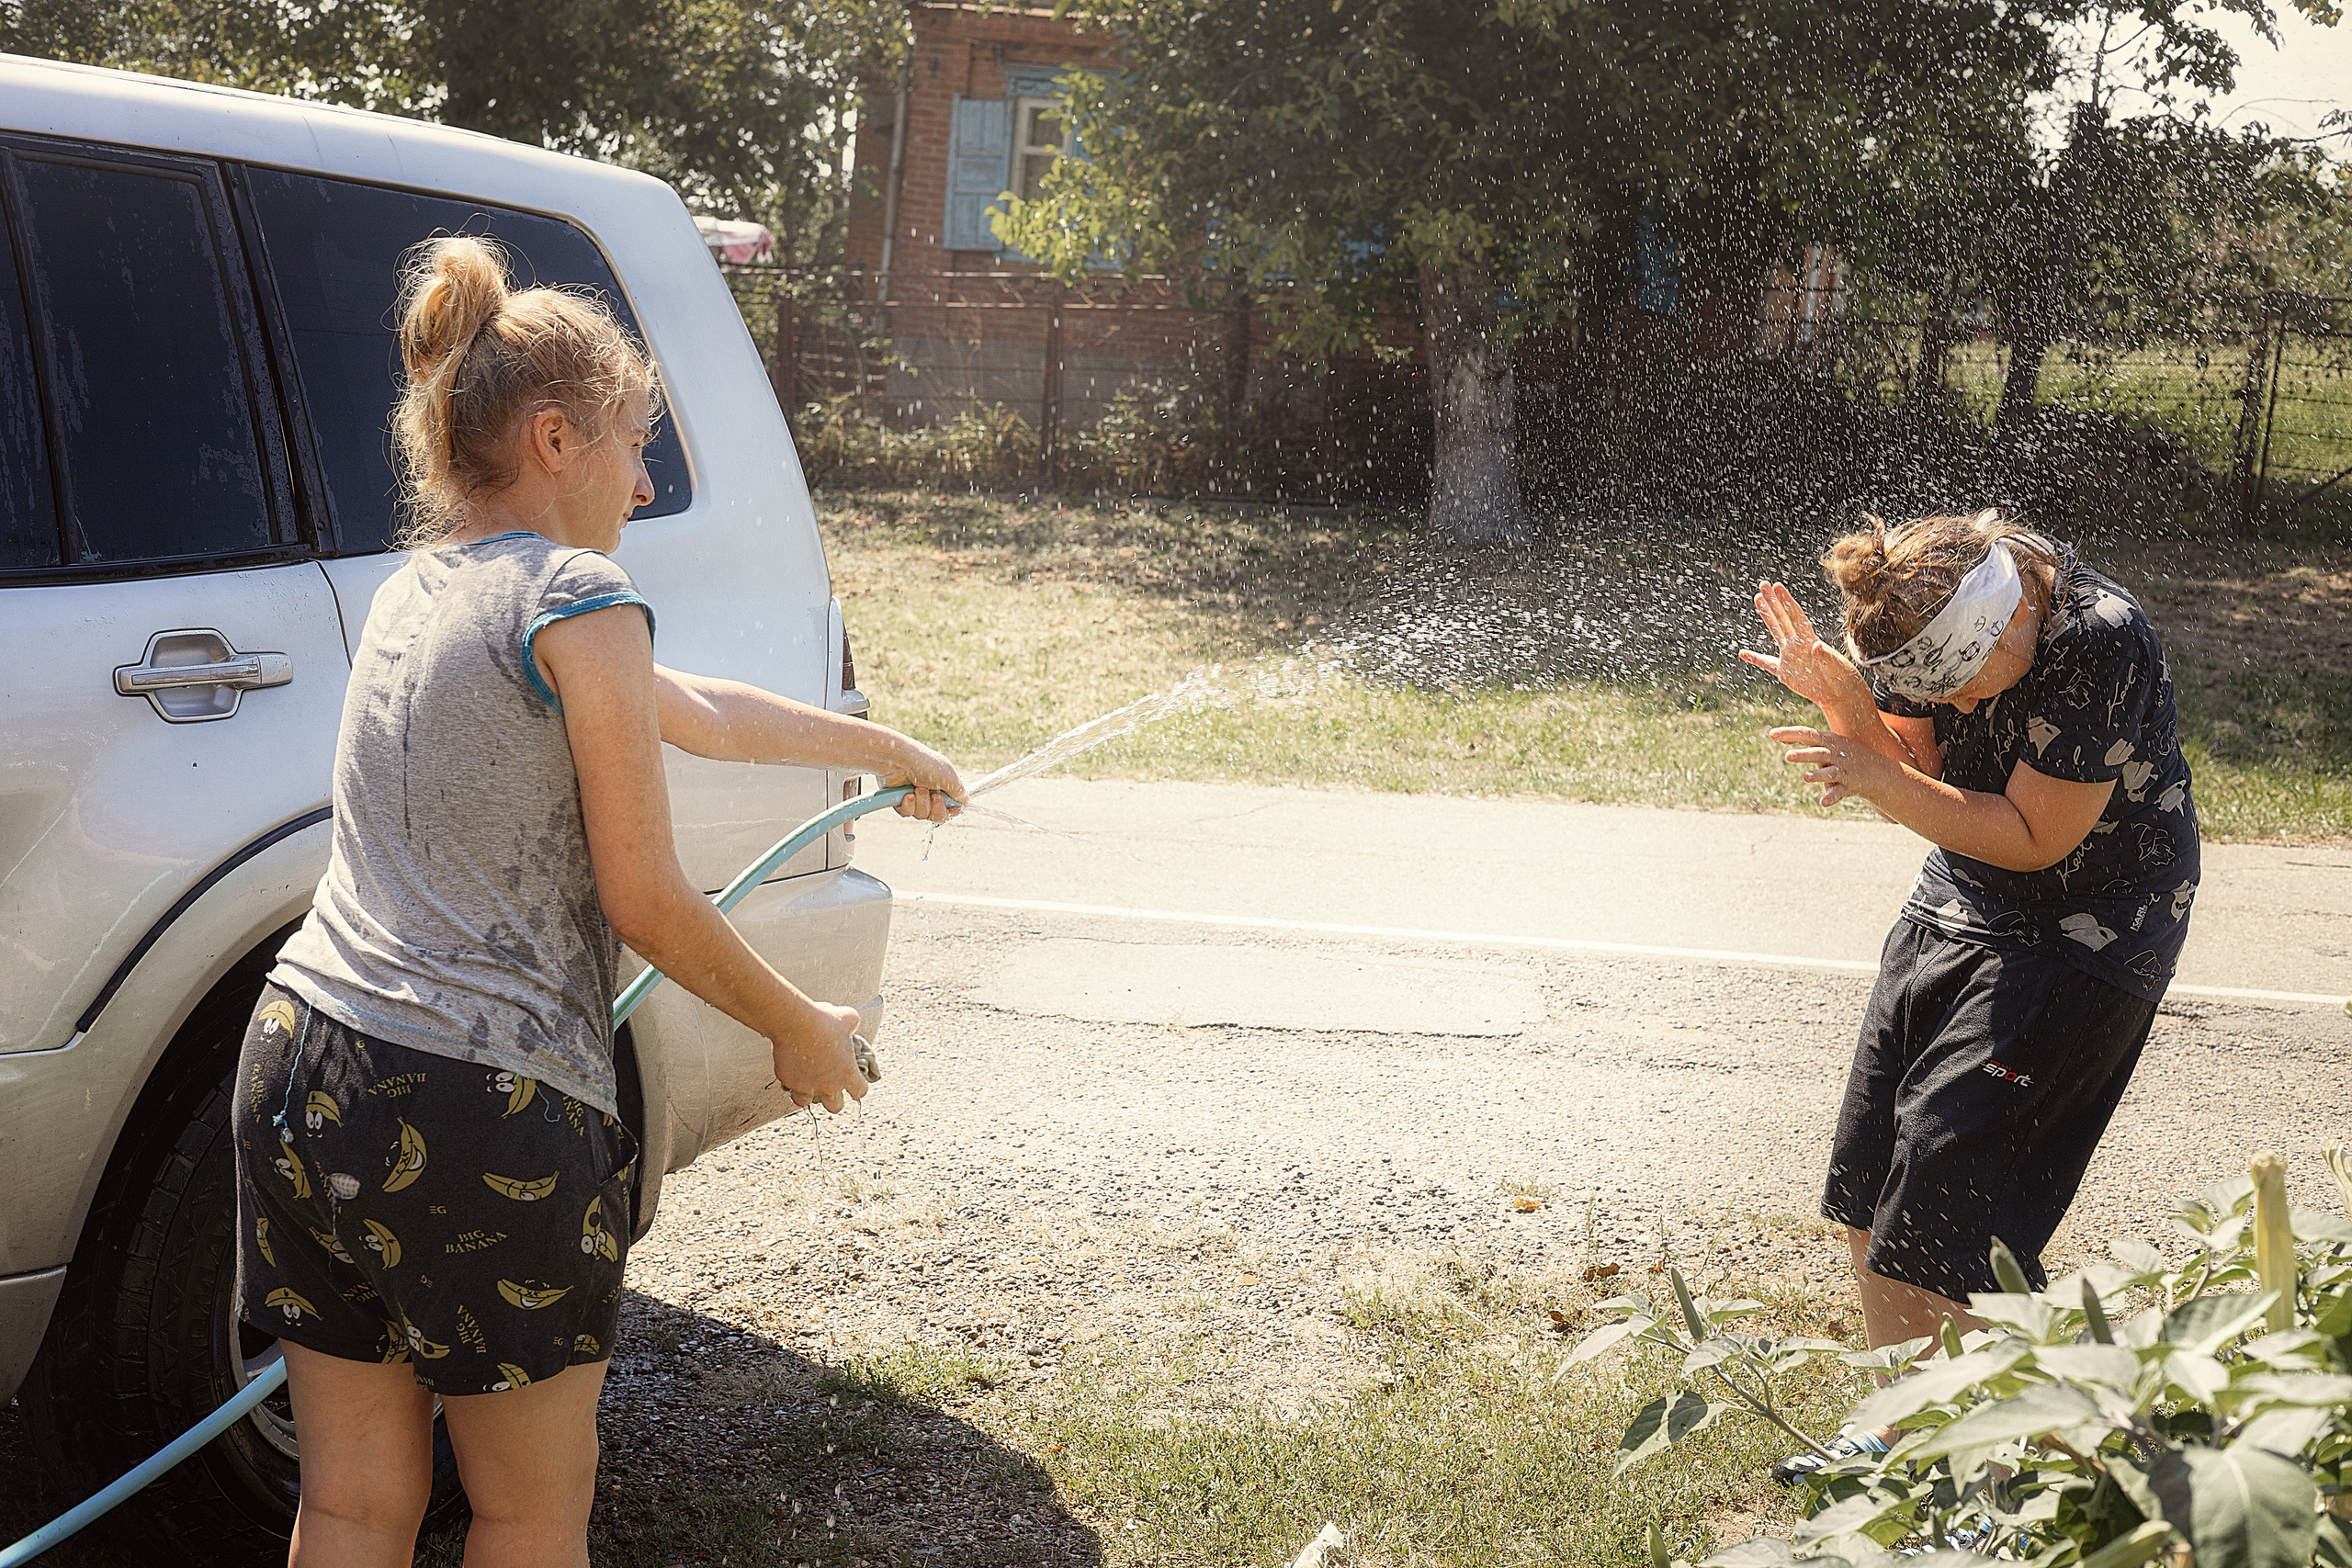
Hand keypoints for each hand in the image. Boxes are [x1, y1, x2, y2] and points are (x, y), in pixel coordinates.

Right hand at [771, 1002, 870, 1114]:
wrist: (796, 1023)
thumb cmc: (823, 1021)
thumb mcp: (847, 1018)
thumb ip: (852, 1026)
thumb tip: (850, 1023)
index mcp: (848, 1074)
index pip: (860, 1091)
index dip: (858, 1087)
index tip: (854, 1082)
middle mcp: (829, 1086)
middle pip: (836, 1107)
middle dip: (834, 1099)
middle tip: (830, 1088)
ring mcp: (807, 1086)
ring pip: (807, 1102)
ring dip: (808, 1095)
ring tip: (807, 1084)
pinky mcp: (789, 1081)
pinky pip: (789, 1088)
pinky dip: (790, 1083)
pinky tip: (792, 1073)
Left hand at [877, 734, 963, 823]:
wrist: (898, 760)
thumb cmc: (924, 763)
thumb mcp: (948, 776)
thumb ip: (959, 791)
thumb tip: (966, 801)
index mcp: (943, 785)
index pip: (951, 806)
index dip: (952, 810)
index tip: (953, 809)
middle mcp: (930, 792)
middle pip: (937, 815)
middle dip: (936, 807)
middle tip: (933, 795)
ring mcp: (915, 797)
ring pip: (922, 815)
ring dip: (921, 803)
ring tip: (917, 789)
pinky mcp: (900, 801)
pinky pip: (907, 813)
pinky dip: (908, 805)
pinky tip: (907, 795)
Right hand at [1741, 582, 1869, 715]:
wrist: (1839, 694)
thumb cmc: (1841, 679)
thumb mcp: (1835, 667)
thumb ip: (1824, 657)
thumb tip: (1816, 645)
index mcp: (1809, 641)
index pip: (1795, 616)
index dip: (1786, 601)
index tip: (1777, 586)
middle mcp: (1798, 644)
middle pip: (1783, 618)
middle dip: (1773, 600)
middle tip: (1763, 584)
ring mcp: (1790, 656)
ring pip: (1775, 631)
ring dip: (1767, 615)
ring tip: (1758, 599)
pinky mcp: (1785, 673)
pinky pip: (1766, 663)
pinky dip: (1754, 659)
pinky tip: (1743, 653)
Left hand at [1770, 725, 1893, 807]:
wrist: (1877, 770)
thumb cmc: (1845, 753)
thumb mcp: (1828, 743)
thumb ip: (1805, 741)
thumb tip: (1780, 737)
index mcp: (1828, 741)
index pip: (1807, 735)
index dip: (1790, 734)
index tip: (1772, 734)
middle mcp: (1835, 754)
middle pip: (1817, 753)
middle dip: (1804, 755)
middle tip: (1788, 756)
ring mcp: (1842, 770)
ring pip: (1829, 772)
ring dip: (1817, 775)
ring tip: (1805, 777)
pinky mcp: (1848, 785)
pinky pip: (1838, 792)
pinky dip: (1831, 797)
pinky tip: (1823, 802)